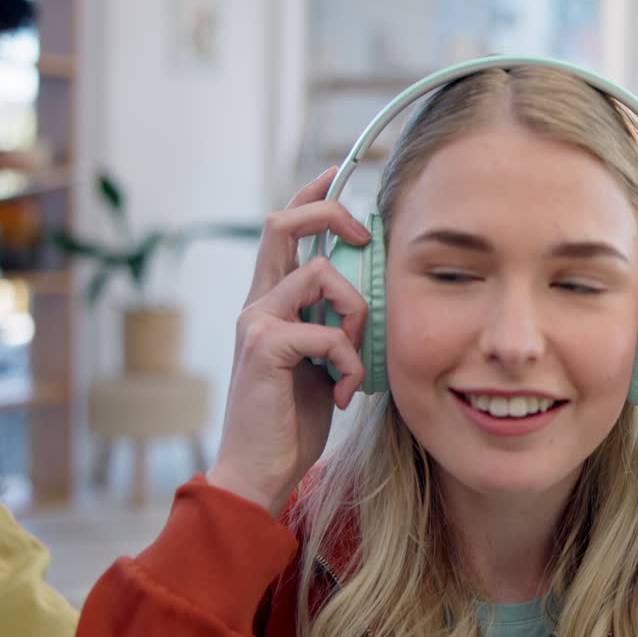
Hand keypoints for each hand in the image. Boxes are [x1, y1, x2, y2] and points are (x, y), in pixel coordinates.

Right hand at [207, 167, 371, 516]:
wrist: (261, 471)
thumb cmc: (296, 421)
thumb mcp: (324, 362)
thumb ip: (336, 327)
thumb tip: (373, 301)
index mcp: (273, 303)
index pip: (285, 232)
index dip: (310, 197)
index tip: (336, 173)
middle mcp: (258, 303)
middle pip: (283, 224)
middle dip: (328, 212)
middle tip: (364, 234)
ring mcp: (257, 322)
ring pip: (321, 274)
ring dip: (356, 313)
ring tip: (353, 359)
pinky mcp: (264, 347)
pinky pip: (326, 331)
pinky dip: (349, 361)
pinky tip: (344, 392)